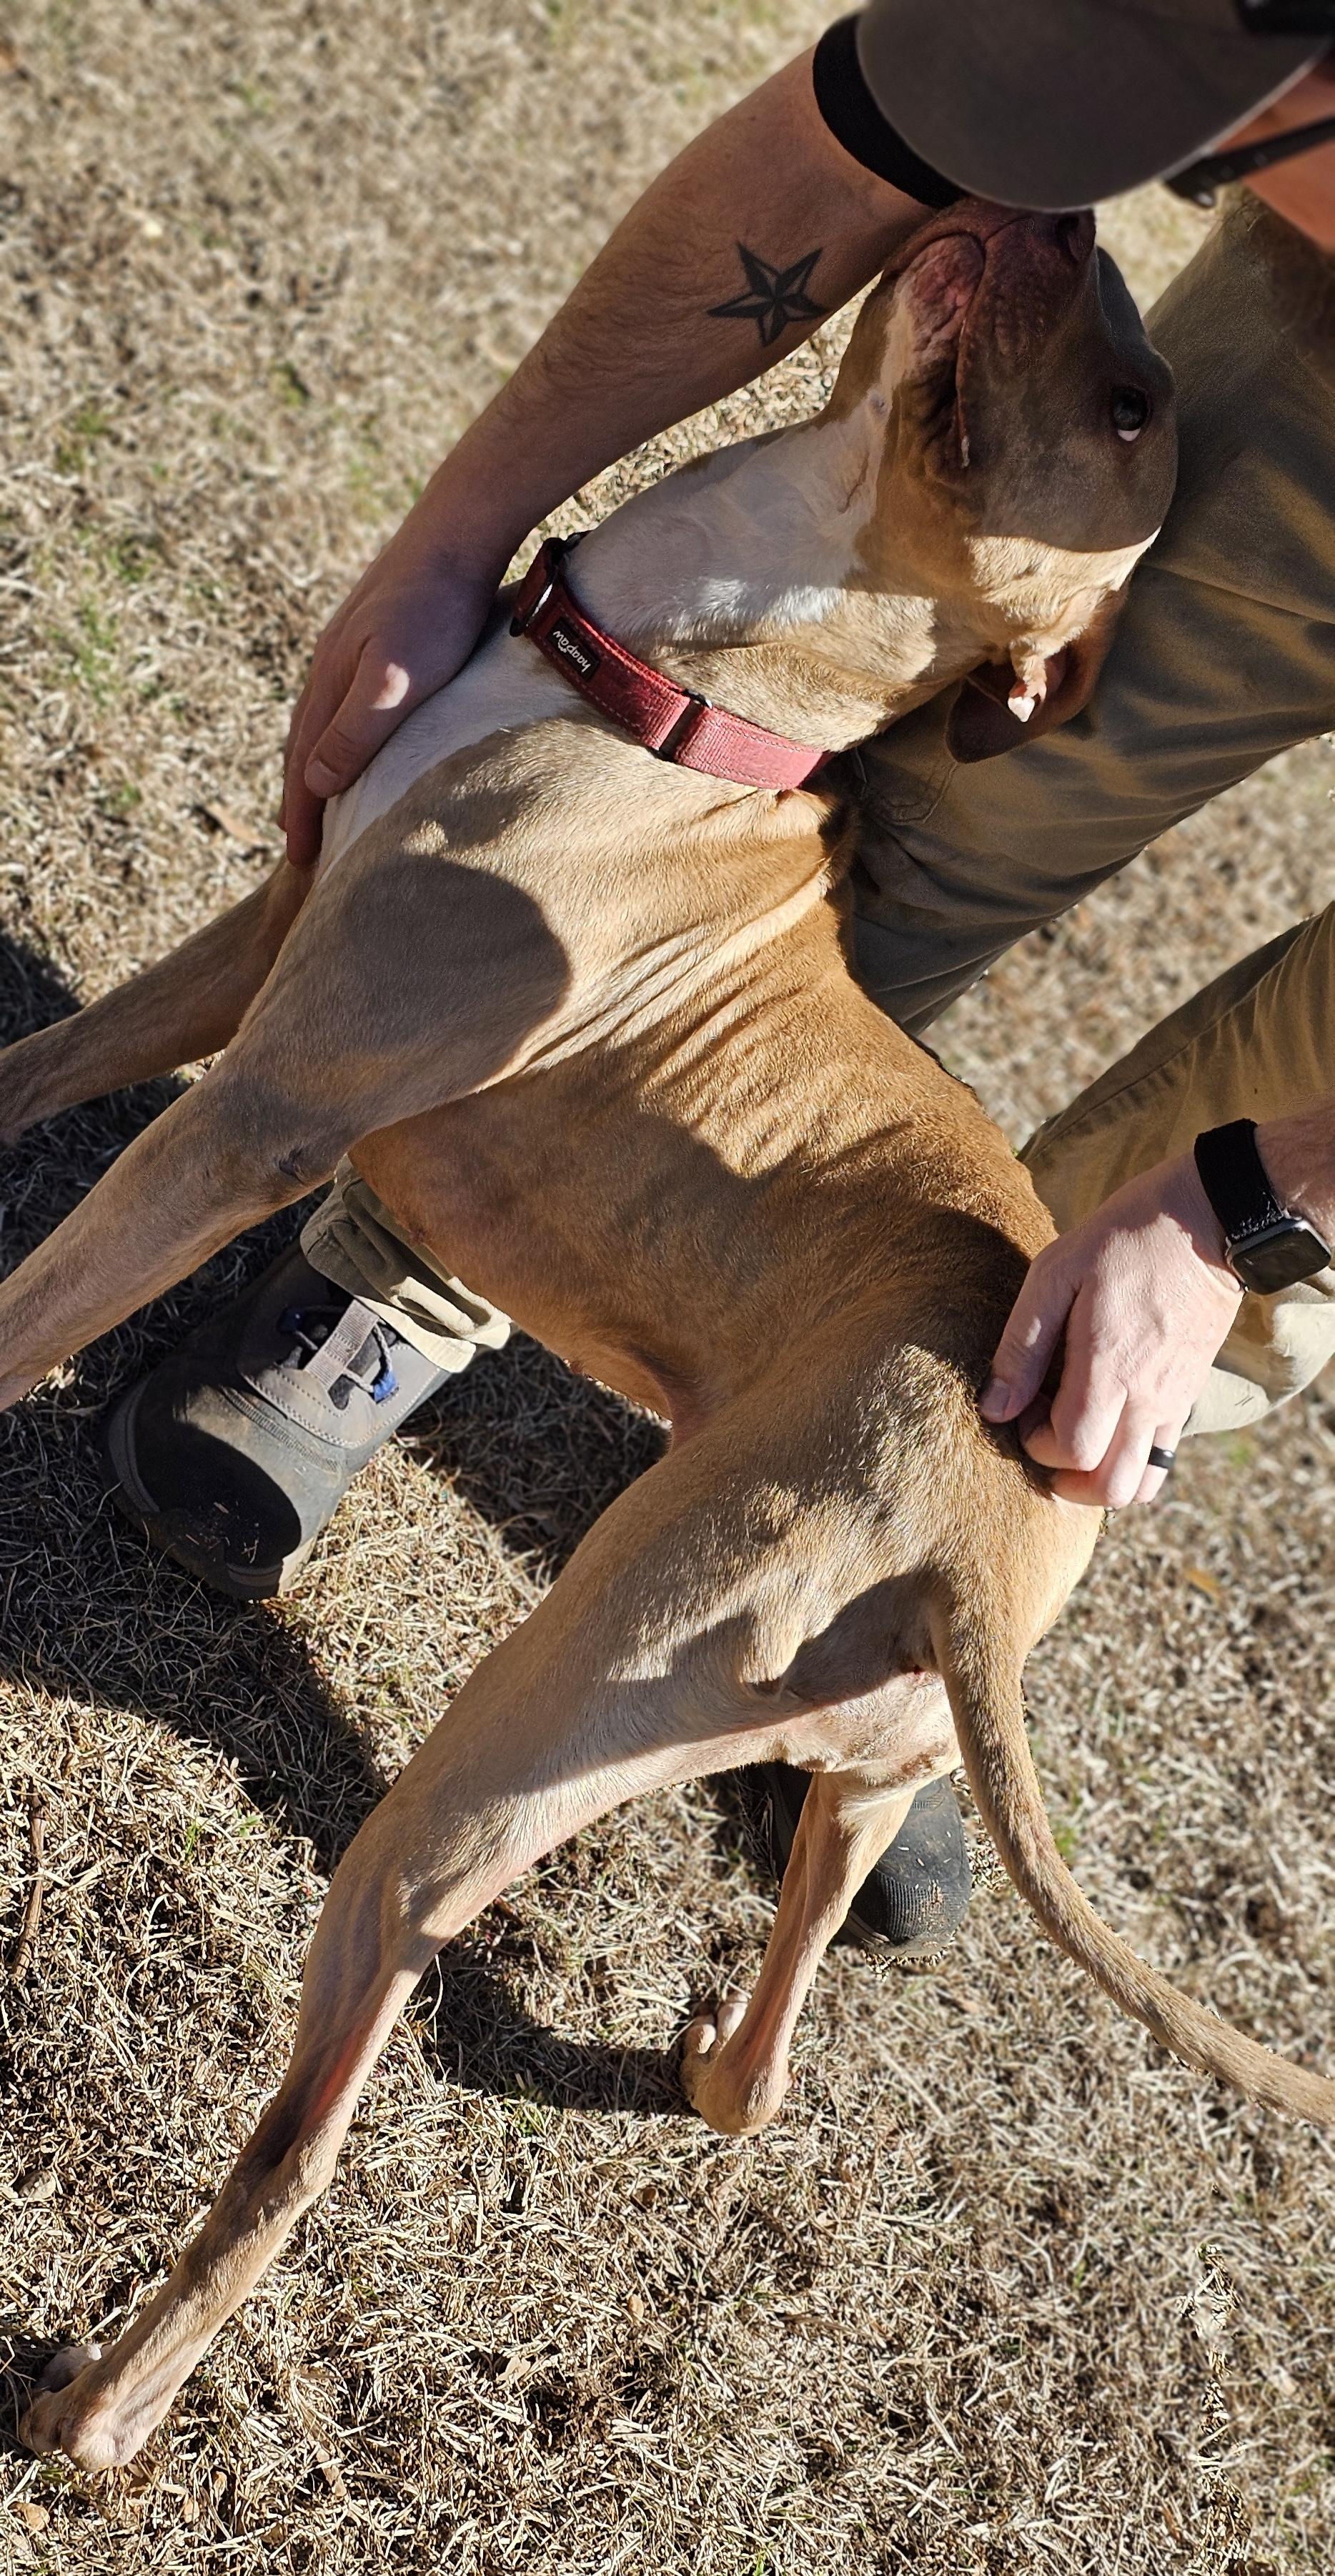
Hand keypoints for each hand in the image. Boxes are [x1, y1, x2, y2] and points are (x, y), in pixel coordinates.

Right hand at [280, 510, 507, 867]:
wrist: (458, 529)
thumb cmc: (435, 608)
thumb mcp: (393, 679)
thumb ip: (354, 731)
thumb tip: (314, 784)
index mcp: (329, 682)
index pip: (305, 765)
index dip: (301, 815)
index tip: (300, 861)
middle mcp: (330, 665)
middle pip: (306, 744)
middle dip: (301, 797)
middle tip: (301, 844)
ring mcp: (351, 645)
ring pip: (324, 719)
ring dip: (318, 763)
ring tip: (321, 796)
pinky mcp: (378, 631)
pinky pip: (347, 696)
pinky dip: (342, 729)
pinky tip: (358, 731)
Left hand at [980, 1153, 1243, 1508]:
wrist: (1206, 1221)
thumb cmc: (1122, 1239)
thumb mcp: (1056, 1275)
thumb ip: (1022, 1347)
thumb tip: (994, 1408)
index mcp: (1111, 1369)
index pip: (1073, 1451)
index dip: (1037, 1443)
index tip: (1025, 1406)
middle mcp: (1148, 1399)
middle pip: (1110, 1488)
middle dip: (1066, 1481)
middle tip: (1044, 1438)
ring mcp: (1174, 1402)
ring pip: (1142, 1486)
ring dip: (1101, 1483)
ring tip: (1075, 1444)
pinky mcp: (1188, 1395)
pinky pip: (1164, 1460)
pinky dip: (1132, 1464)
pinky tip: (1106, 1426)